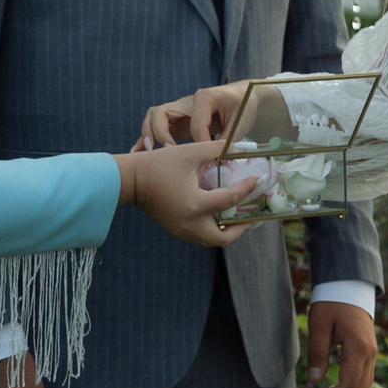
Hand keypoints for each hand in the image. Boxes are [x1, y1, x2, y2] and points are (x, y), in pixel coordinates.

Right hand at [111, 137, 259, 246]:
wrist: (131, 180)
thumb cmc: (158, 164)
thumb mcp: (189, 152)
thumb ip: (215, 149)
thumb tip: (236, 148)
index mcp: (196, 204)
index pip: (230, 199)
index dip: (247, 189)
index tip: (256, 180)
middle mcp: (191, 223)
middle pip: (224, 238)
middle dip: (241, 228)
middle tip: (251, 216)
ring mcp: (182, 230)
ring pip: (211, 240)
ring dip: (226, 231)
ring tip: (236, 216)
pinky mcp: (175, 229)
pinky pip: (200, 236)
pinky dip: (212, 229)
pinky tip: (216, 215)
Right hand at [138, 82, 247, 150]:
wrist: (241, 96)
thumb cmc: (243, 106)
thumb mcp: (240, 123)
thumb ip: (228, 142)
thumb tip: (219, 163)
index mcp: (204, 97)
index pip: (195, 124)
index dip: (200, 143)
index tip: (209, 158)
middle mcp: (186, 102)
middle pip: (161, 113)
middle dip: (160, 133)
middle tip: (167, 151)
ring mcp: (178, 111)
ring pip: (153, 117)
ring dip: (149, 134)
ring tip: (149, 151)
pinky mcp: (176, 121)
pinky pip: (156, 127)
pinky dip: (148, 138)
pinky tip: (139, 152)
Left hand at [304, 300, 377, 387]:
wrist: (349, 287)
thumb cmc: (331, 303)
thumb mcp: (319, 325)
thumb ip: (317, 352)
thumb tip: (314, 380)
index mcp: (358, 348)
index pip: (349, 386)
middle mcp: (370, 354)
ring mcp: (372, 354)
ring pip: (363, 387)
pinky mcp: (369, 353)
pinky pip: (364, 379)